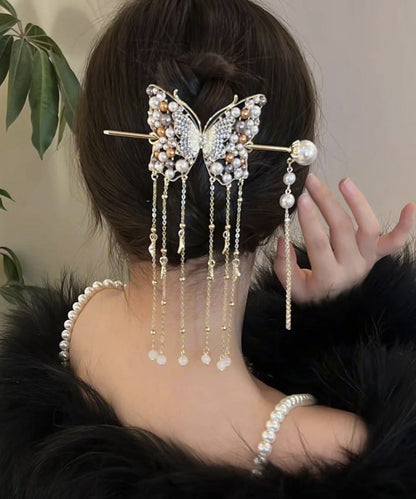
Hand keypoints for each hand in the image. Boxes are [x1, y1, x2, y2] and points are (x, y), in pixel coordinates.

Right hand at [273, 172, 415, 303]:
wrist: (336, 312)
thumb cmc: (314, 296)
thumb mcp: (293, 288)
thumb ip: (284, 265)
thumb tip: (283, 239)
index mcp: (328, 278)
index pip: (318, 243)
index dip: (309, 220)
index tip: (301, 199)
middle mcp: (351, 268)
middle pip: (341, 229)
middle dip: (325, 202)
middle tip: (311, 183)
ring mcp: (367, 261)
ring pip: (368, 229)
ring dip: (358, 202)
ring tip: (344, 182)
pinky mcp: (377, 257)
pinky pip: (395, 242)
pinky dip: (405, 226)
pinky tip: (410, 206)